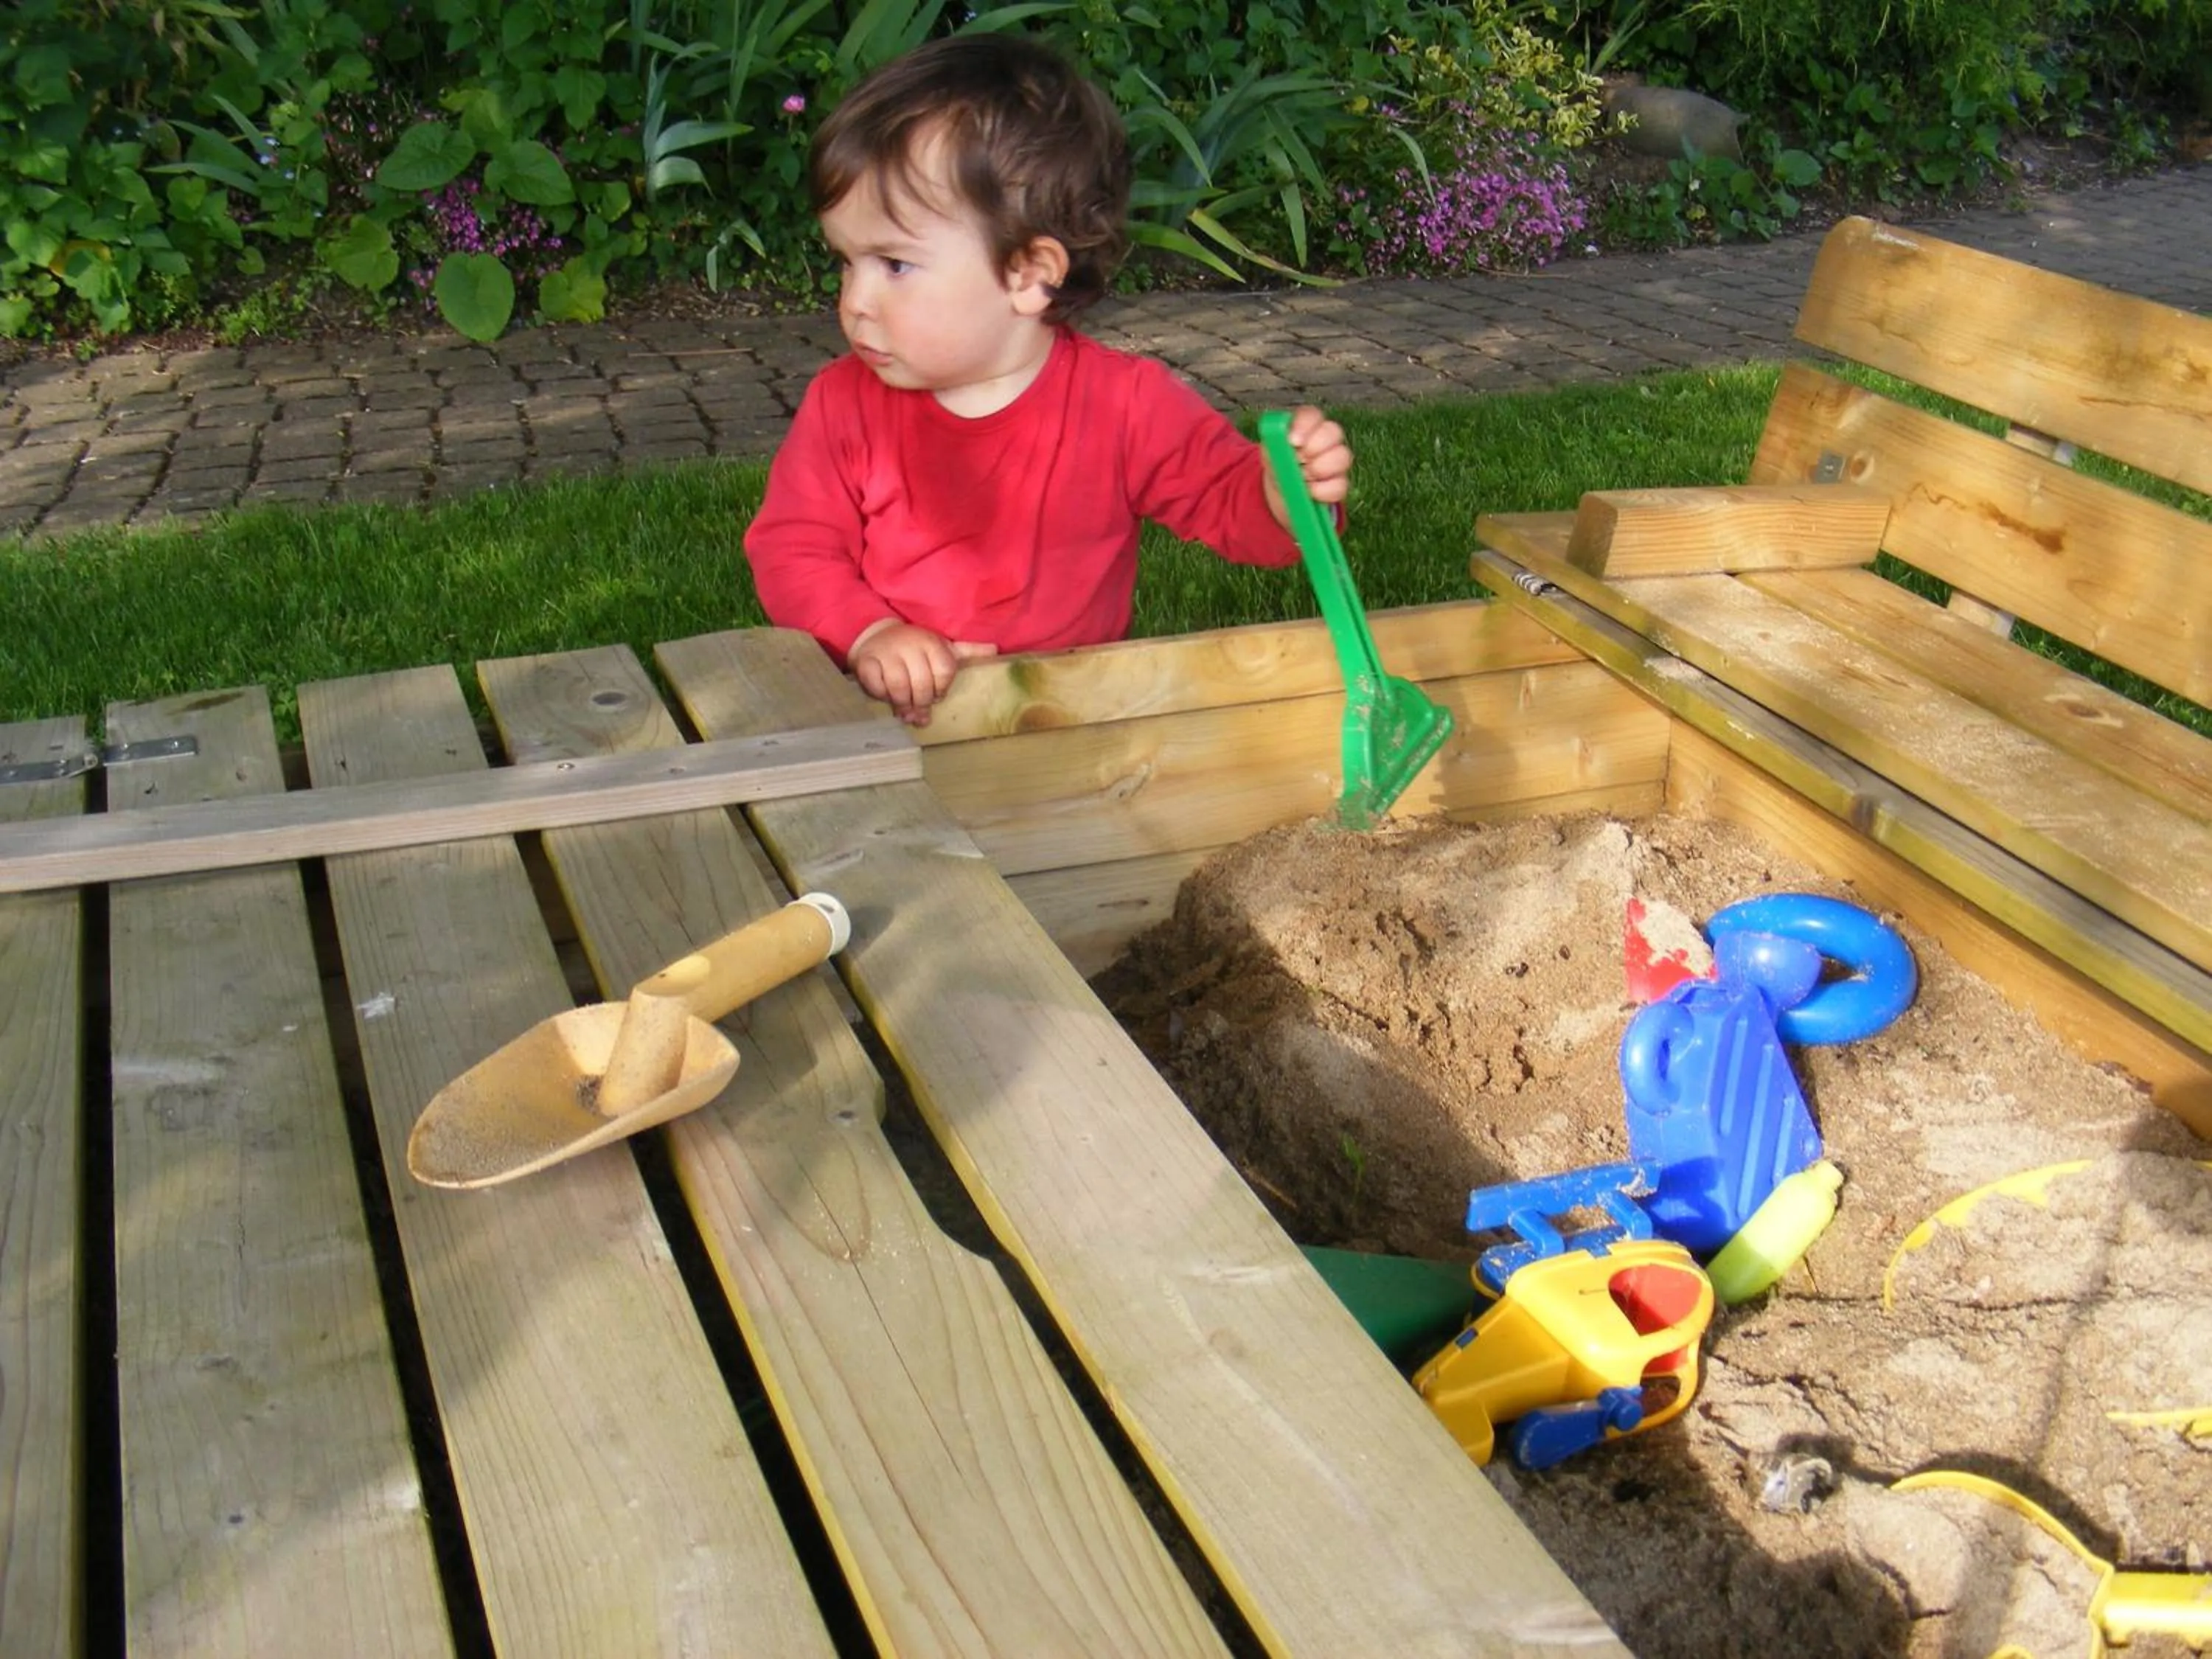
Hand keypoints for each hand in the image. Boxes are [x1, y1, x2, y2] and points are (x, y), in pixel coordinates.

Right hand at [849, 620, 996, 725]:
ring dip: (903, 705)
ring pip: (899, 687)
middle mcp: (909, 644)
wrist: (877, 636)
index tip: (937, 696)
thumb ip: (967, 651)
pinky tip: (886, 697)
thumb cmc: (915, 648)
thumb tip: (995, 651)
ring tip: (905, 713)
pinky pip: (875, 686)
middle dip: (922, 703)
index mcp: (931, 642)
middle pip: (922, 684)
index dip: (941, 690)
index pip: (944, 671)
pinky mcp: (865, 661)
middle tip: (920, 715)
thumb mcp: (942, 647)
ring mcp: (886, 652)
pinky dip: (881, 696)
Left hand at [1262, 404, 1352, 526]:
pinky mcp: (1340, 483)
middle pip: (1334, 431)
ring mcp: (1337, 460)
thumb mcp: (1269, 454)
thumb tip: (1282, 445)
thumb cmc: (1277, 465)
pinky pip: (1340, 485)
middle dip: (1315, 446)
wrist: (1281, 491)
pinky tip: (1310, 491)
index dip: (1304, 425)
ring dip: (1320, 468)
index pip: (1312, 415)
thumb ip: (1274, 446)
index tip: (1293, 441)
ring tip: (1303, 476)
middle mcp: (1327, 438)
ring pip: (1343, 456)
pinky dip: (1323, 490)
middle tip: (1299, 459)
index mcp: (1307, 425)